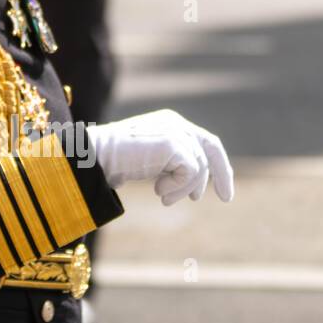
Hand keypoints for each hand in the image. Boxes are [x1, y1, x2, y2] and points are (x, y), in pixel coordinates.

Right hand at [87, 110, 233, 204]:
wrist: (96, 158)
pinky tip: (158, 191)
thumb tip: (194, 188)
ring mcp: (175, 131)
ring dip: (183, 189)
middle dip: (221, 174)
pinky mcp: (172, 144)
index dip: (217, 164)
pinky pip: (190, 172)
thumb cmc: (114, 162)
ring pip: (199, 167)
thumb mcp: (149, 161)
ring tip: (163, 198)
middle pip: (211, 147)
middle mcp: (175, 123)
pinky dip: (178, 187)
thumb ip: (171, 165)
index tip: (222, 188)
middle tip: (226, 198)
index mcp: (170, 123)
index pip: (204, 141)